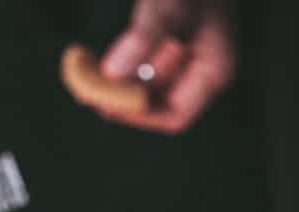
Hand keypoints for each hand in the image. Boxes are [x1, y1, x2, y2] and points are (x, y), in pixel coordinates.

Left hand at [99, 0, 235, 132]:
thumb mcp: (169, 4)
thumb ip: (143, 37)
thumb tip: (113, 74)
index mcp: (214, 69)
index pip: (176, 115)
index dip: (140, 114)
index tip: (108, 102)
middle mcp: (198, 69)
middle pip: (154, 102)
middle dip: (120, 95)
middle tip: (86, 85)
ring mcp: (181, 57)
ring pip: (141, 84)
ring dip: (113, 81)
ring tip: (84, 69)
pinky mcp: (163, 44)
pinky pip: (136, 66)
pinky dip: (114, 64)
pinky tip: (91, 58)